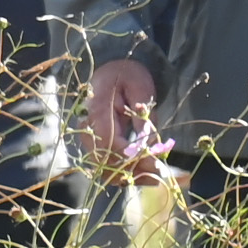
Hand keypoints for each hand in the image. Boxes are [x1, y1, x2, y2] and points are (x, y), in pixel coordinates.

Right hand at [86, 58, 161, 182]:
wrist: (113, 69)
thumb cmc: (129, 75)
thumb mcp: (141, 89)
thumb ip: (143, 116)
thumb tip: (147, 144)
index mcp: (99, 110)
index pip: (111, 143)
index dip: (133, 158)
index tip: (156, 165)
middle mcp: (88, 126)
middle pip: (105, 159)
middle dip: (133, 171)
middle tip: (159, 175)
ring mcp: (88, 135)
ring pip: (102, 166)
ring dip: (128, 176)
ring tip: (154, 178)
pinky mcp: (93, 142)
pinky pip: (103, 163)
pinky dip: (121, 172)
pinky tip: (142, 174)